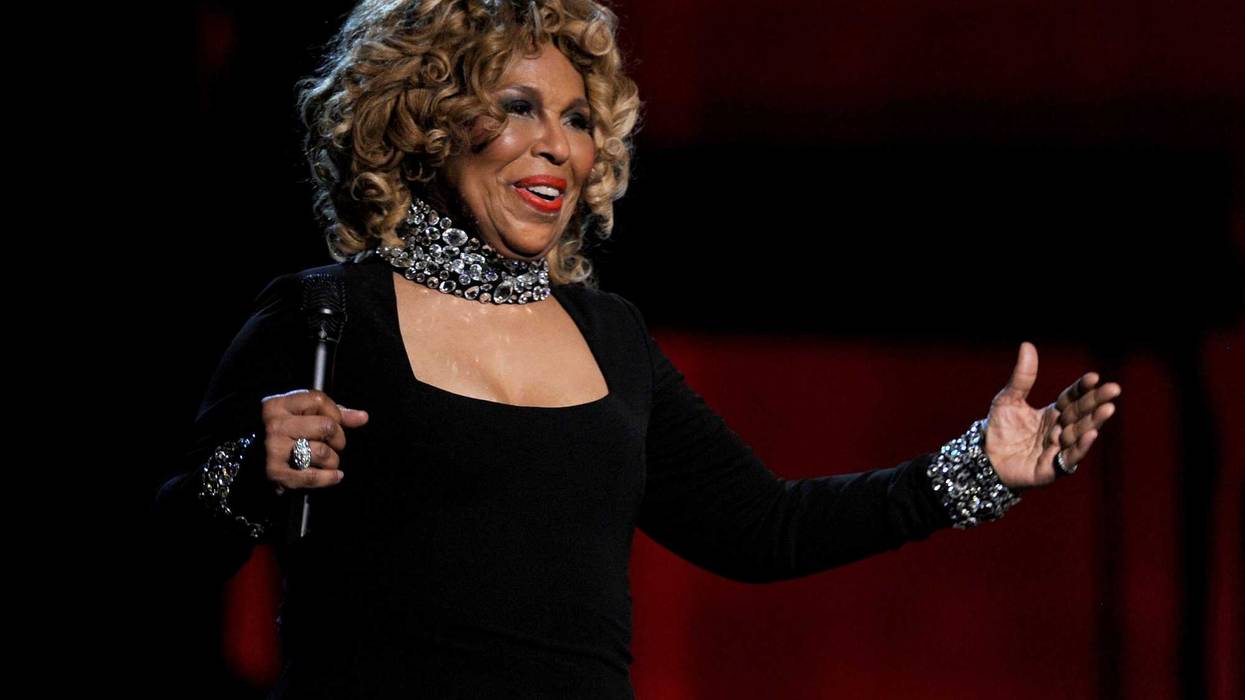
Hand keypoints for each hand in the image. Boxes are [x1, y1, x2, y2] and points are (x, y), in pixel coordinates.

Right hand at [260, 389, 369, 495]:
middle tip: (335, 445)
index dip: (335, 412)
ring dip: (333, 460)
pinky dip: (328, 478)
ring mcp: (274, 448)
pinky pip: (311, 476)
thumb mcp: (302, 414)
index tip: (336, 423)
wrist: (247, 455)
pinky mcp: (275, 471)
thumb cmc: (284, 431)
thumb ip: (334, 413)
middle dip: (338, 439)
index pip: (319, 400)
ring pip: (322, 452)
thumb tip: (363, 417)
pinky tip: (335, 476)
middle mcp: (276, 424)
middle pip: (326, 426)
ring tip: (329, 461)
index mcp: (281, 404)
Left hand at [983, 342, 1120, 492]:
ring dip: (1094, 422)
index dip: (1083, 388)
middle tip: (1114, 389)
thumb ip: (1022, 377)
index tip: (1094, 377)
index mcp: (1052, 413)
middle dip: (1097, 402)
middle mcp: (1060, 430)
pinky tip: (1091, 434)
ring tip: (1107, 409)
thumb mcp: (1008, 399)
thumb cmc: (999, 428)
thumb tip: (1027, 345)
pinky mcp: (1052, 468)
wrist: (984, 458)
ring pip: (1079, 434)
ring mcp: (1058, 449)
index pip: (1072, 398)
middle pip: (1080, 414)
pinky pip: (1070, 458)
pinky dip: (1081, 446)